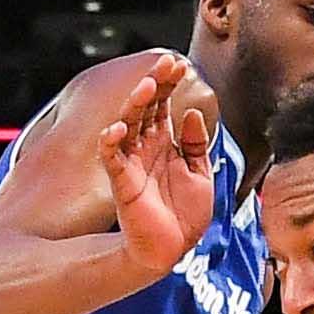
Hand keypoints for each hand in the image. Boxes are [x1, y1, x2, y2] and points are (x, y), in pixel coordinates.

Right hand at [99, 51, 214, 277]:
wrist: (173, 249)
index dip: (170, 83)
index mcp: (165, 143)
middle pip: (146, 107)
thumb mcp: (201, 174)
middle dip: (156, 84)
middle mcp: (146, 147)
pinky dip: (111, 142)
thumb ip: (196, 144)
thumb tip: (191, 114)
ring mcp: (132, 162)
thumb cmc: (185, 216)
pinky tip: (118, 128)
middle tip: (166, 64)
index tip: (180, 64)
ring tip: (147, 86)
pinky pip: (111, 157)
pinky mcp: (121, 182)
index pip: (164, 104)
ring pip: (128, 124)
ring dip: (136, 104)